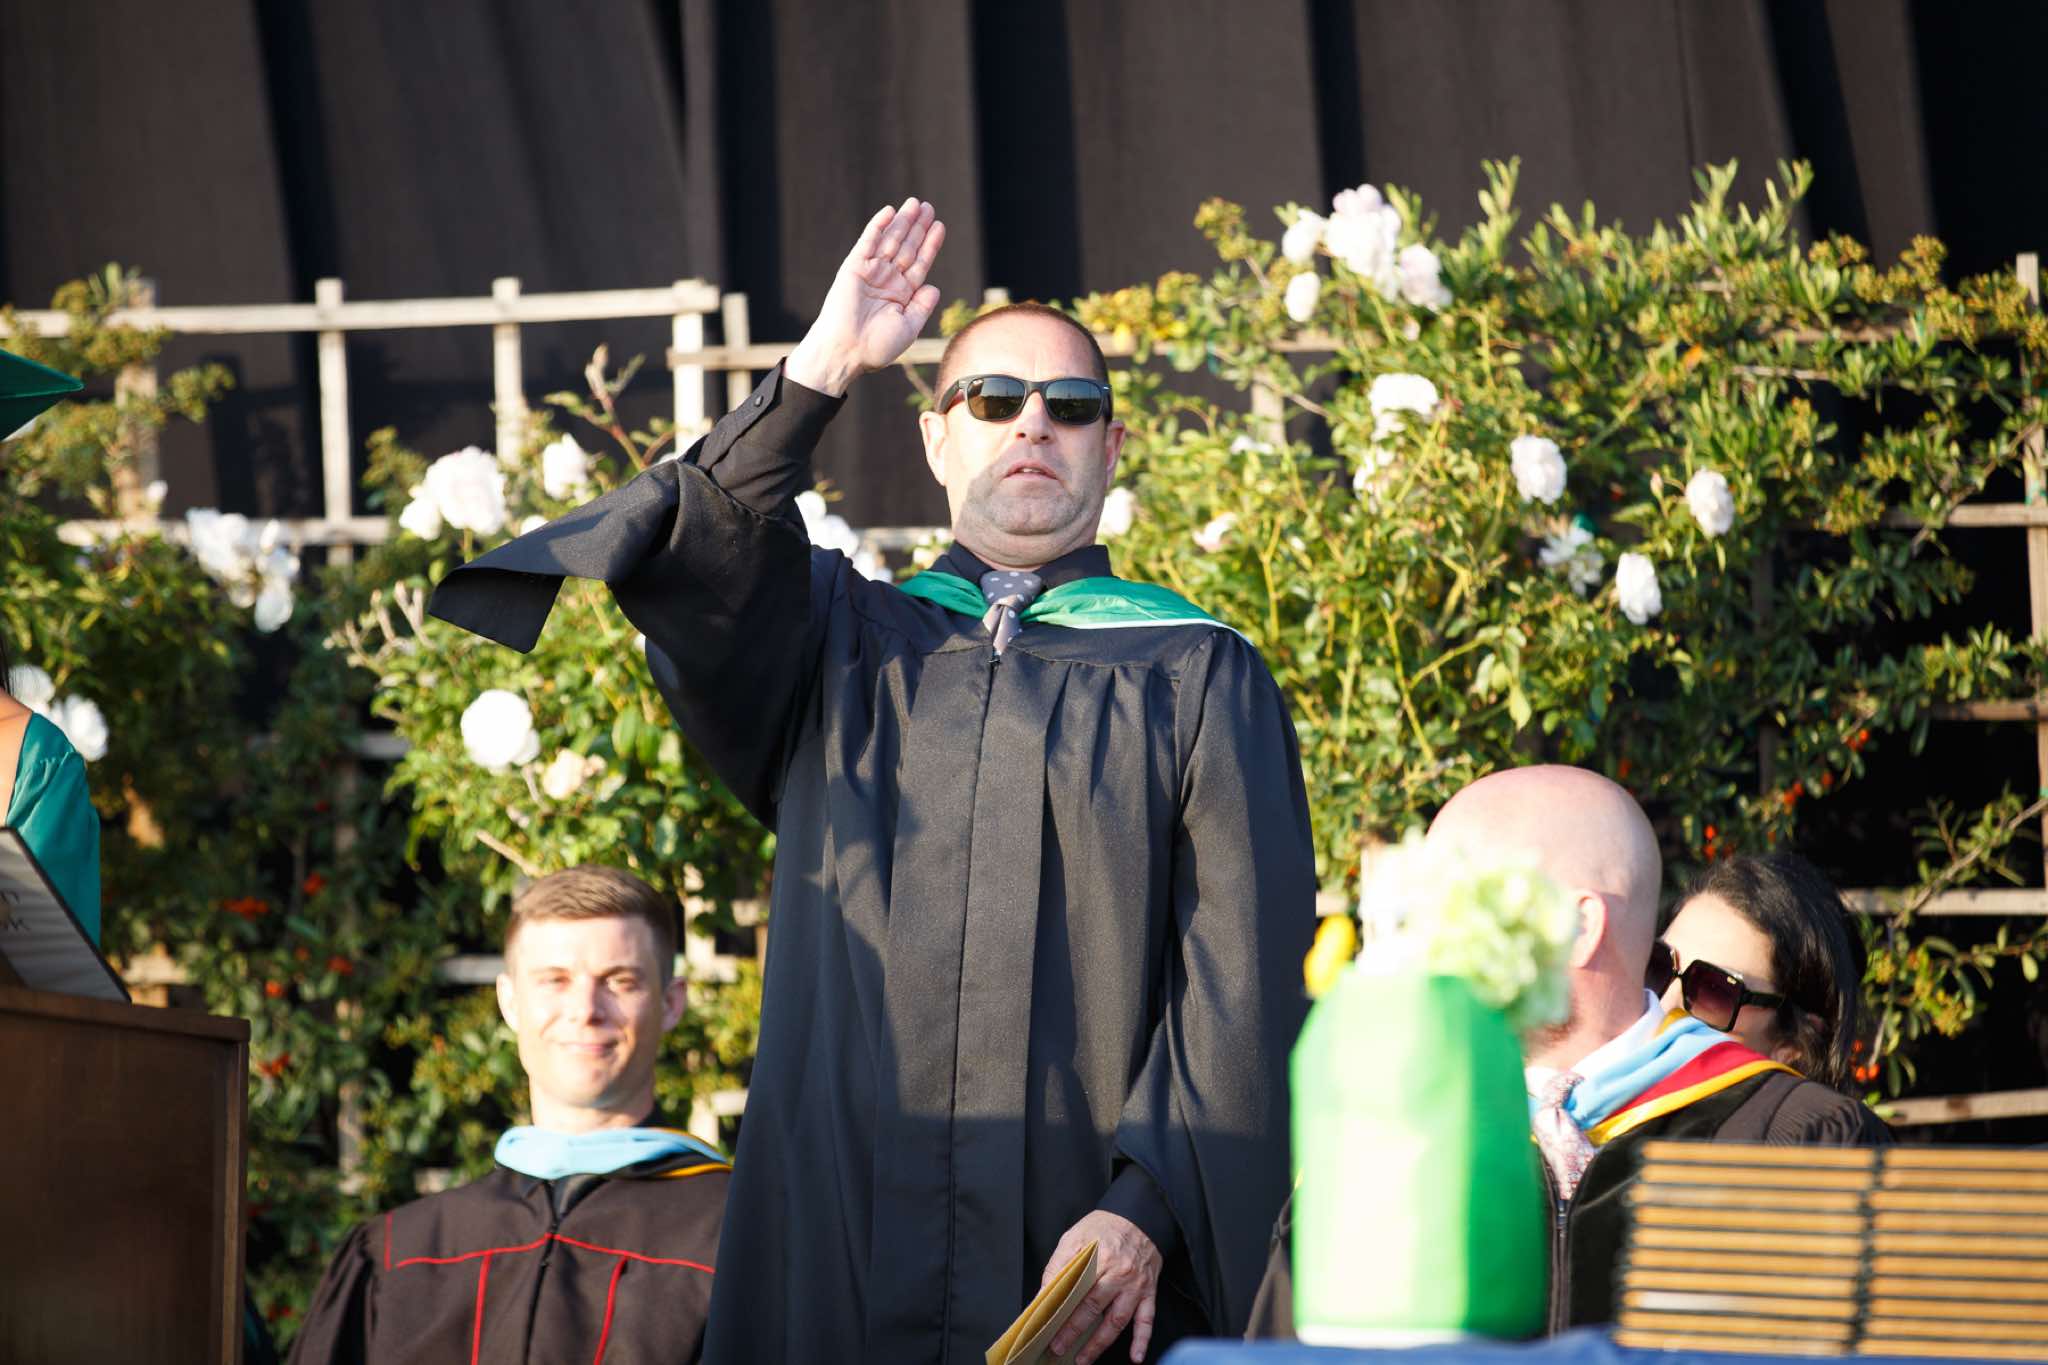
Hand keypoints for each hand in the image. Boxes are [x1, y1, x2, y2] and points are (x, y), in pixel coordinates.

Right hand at [784, 197, 945, 395]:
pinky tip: (890, 211)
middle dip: (917, 227)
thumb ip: (923, 306)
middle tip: (928, 206)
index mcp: (901, 295)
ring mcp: (870, 272)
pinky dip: (878, 226)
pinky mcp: (854, 267)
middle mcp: (887, 280)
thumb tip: (934, 286)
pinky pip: (868, 242)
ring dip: (902, 222)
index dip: (929, 245)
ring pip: (890, 241)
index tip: (939, 226)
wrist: (847, 351)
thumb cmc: (877, 346)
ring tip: (915, 204)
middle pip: (907, 247)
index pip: (920, 263)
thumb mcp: (909, 327)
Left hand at [1043, 1210, 1160, 1363]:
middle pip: (1094, 1310)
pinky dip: (1142, 1340)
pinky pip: (1147, 1320)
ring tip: (1083, 1358)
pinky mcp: (1148, 1292)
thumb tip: (1043, 1294)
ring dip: (1100, 1344)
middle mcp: (1119, 1275)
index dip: (1060, 1314)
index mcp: (1099, 1259)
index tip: (1046, 1331)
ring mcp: (1135, 1286)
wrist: (1139, 1216)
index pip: (1076, 1292)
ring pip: (1117, 1321)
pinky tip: (1135, 1356)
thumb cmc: (1104, 1227)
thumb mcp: (1075, 1237)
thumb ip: (1059, 1265)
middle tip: (1058, 1348)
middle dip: (1074, 1333)